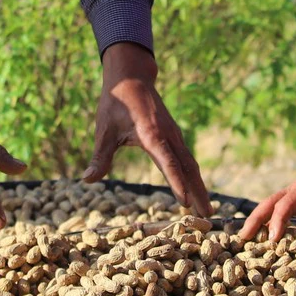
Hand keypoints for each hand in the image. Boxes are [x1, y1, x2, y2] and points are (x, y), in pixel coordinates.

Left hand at [81, 42, 210, 215]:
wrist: (131, 78)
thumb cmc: (115, 104)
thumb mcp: (104, 131)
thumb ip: (100, 157)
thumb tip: (87, 180)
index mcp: (152, 135)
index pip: (168, 164)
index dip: (177, 184)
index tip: (185, 203)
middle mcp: (168, 136)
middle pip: (189, 168)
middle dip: (199, 192)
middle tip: (208, 217)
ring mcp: (174, 135)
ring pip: (191, 164)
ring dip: (199, 187)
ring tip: (206, 210)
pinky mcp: (174, 135)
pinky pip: (187, 158)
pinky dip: (194, 176)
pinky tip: (195, 188)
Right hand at [239, 155, 295, 241]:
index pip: (286, 204)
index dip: (278, 221)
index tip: (273, 239)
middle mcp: (295, 190)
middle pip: (269, 204)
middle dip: (255, 220)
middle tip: (242, 238)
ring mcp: (295, 195)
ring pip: (270, 207)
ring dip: (258, 221)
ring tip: (246, 239)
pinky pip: (279, 211)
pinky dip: (269, 222)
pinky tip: (265, 235)